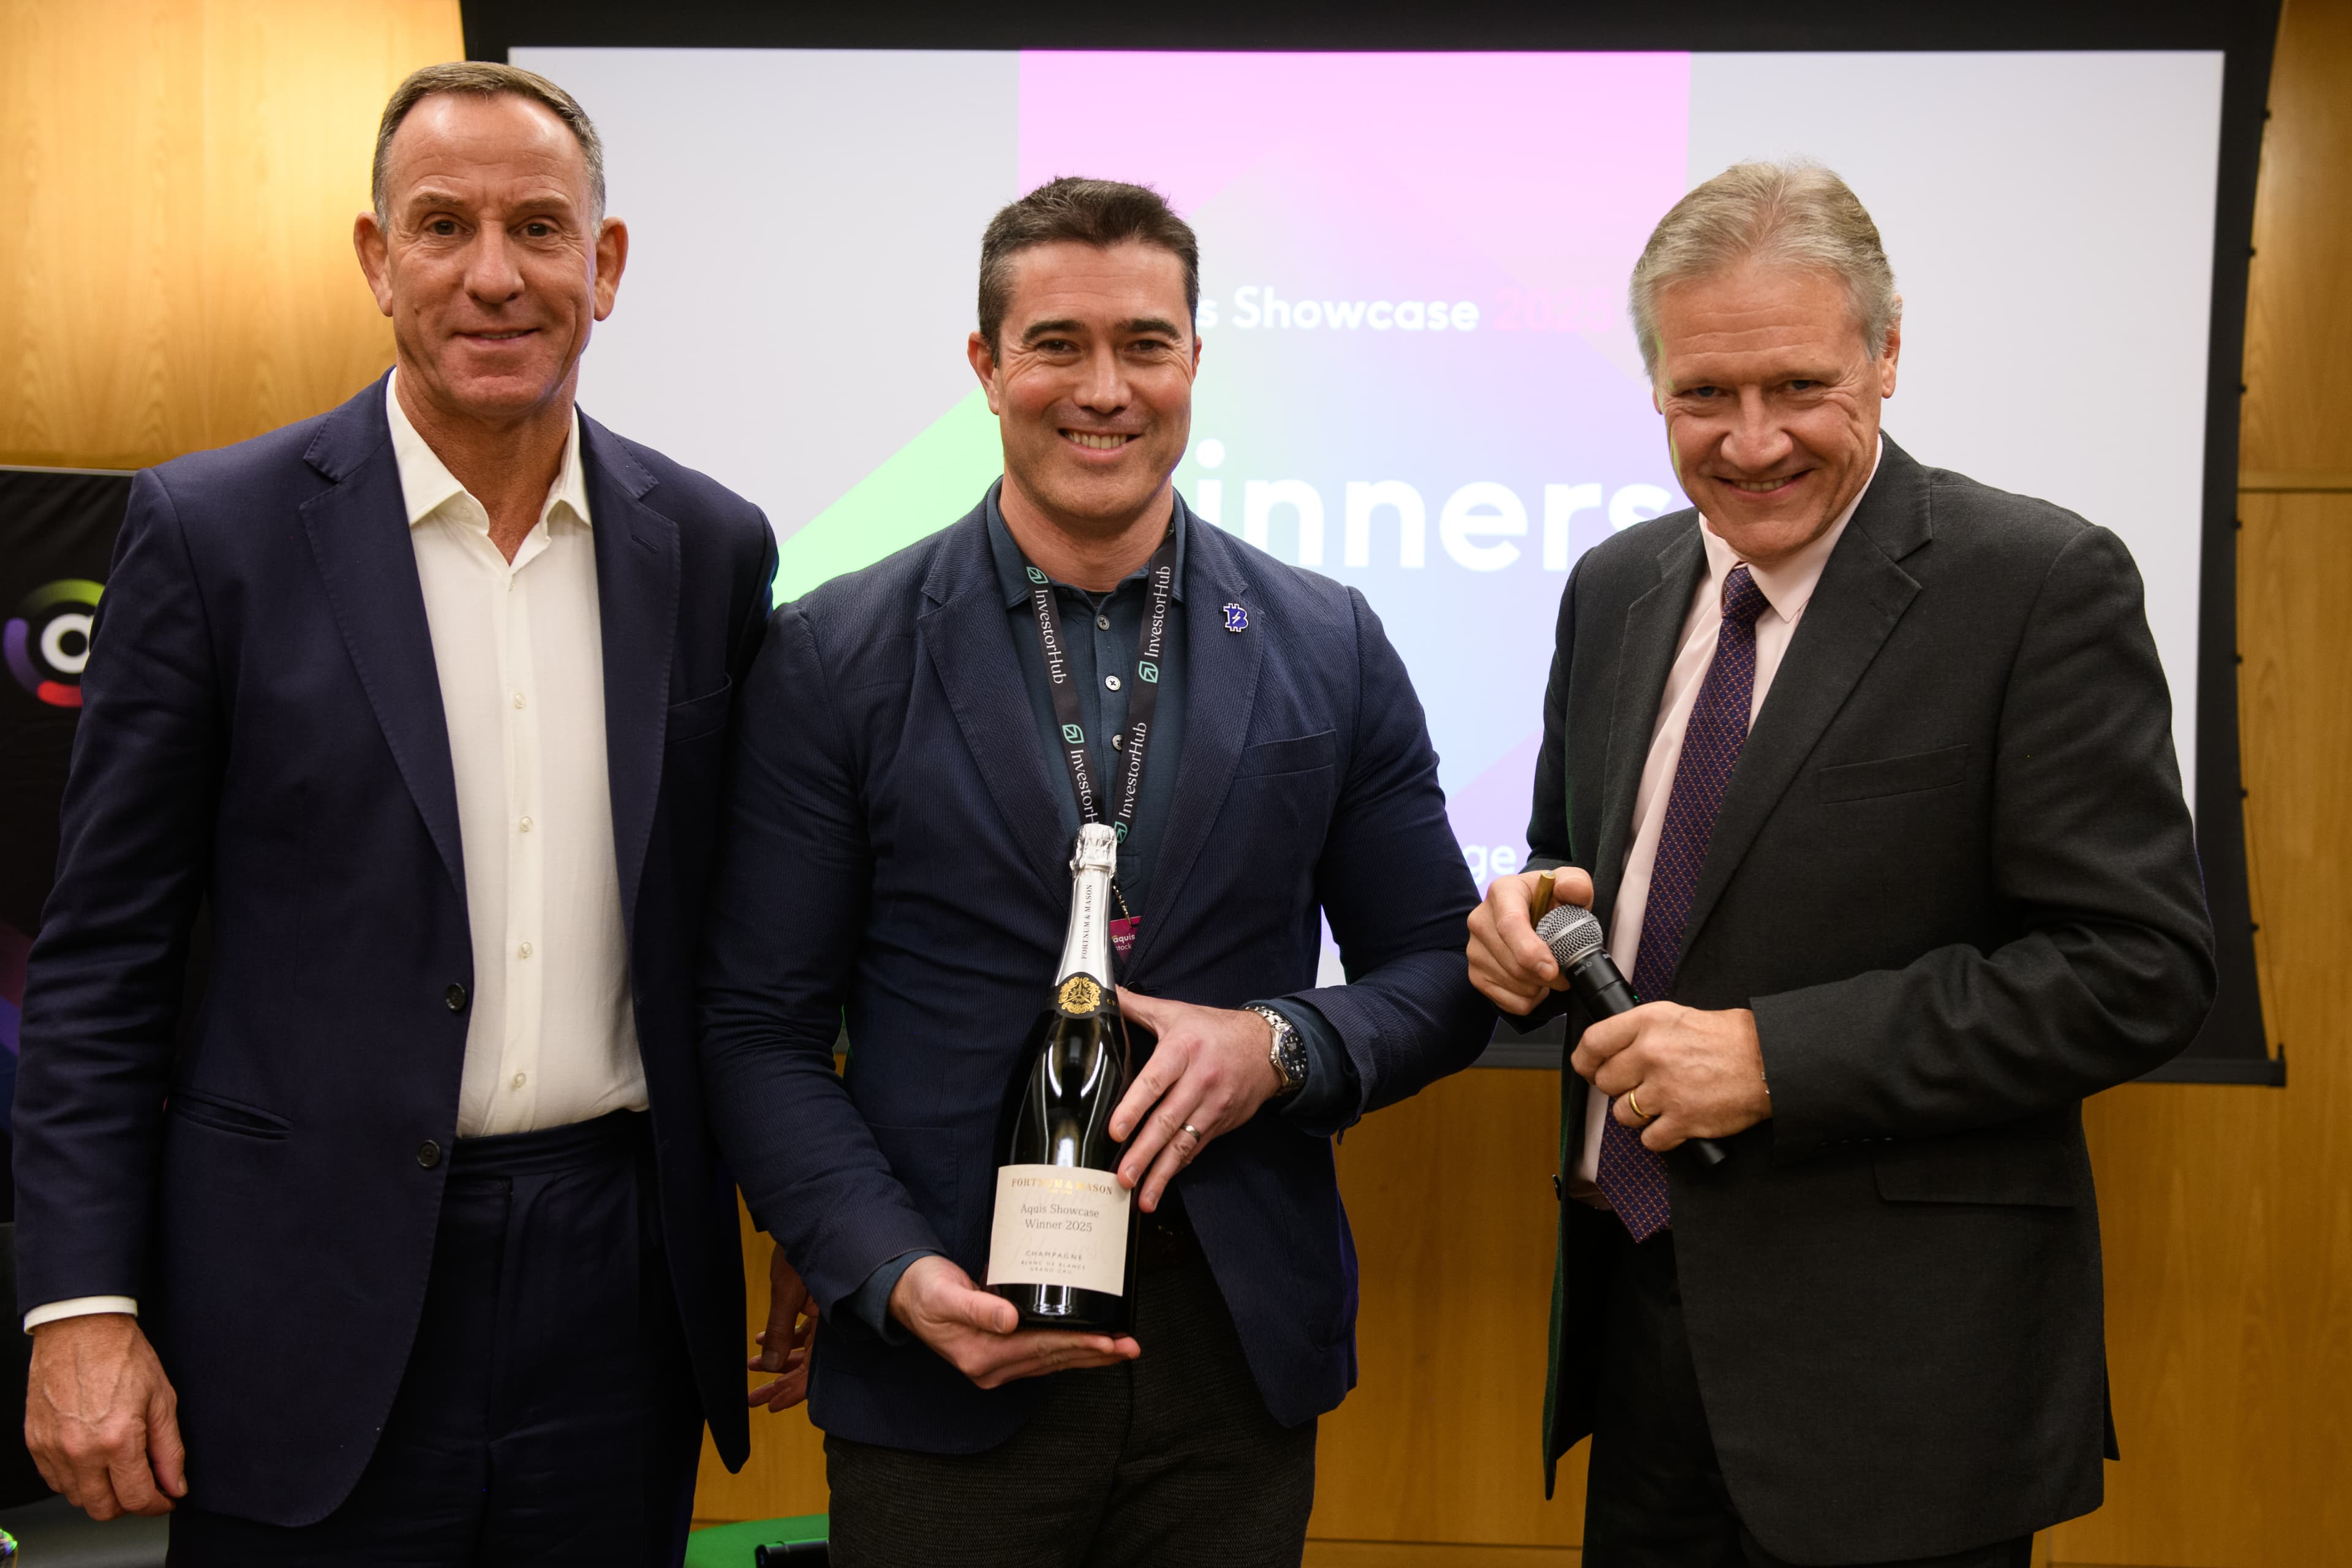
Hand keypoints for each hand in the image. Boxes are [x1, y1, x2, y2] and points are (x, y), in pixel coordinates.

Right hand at [26, 1313, 186, 1519]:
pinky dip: (76, 1480)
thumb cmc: (122, 1356)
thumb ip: (170, 1449)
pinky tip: (94, 1460)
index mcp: (117, 1440)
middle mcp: (80, 1450)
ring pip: (77, 1498)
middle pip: (103, 1509)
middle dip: (129, 1505)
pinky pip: (55, 1480)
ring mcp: (53, 1449)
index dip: (157, 1505)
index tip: (165, 1499)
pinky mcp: (36, 1443)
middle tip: (145, 1487)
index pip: (137, 1498)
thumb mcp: (162, 1400)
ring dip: (101, 1493)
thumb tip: (175, 1484)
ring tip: (119, 1469)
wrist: (81, 1329)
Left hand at [746, 1243, 815, 1412]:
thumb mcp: (786, 1293)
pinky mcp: (819, 1305)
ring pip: (802, 1349)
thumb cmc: (804, 1254)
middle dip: (779, 1383)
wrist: (815, 1220)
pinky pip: (801, 1331)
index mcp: (828, 1327)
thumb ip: (778, 1330)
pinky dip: (782, 1338)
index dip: (792, 1393)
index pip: (813, 1373)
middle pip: (806, 1366)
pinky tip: (759, 1340)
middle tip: (753, 1398)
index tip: (770, 1407)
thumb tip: (768, 1364)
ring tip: (752, 1367)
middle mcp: (831, 1327)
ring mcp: (826, 1317)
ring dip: (777, 1359)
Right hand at [887, 1255, 1138, 1388]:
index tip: (1107, 1341)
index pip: (1040, 1349)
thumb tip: (1008, 1320)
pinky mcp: (1000, 1353)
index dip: (1076, 1344)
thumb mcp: (946, 1295)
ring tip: (1121, 1348)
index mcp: (981, 1356)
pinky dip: (1068, 1350)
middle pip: (1053, 1360)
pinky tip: (1089, 1345)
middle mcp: (992, 1367)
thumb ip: (976, 1308)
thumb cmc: (924, 1290)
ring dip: (1088, 1355)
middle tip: (1130, 1347)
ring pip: (1052, 1361)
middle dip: (1094, 1354)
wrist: (904, 1294)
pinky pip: (1042, 1356)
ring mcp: (996, 1364)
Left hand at [1108, 989, 1284, 1212]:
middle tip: (1122, 1177)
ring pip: (1183, 1143)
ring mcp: (1213, 1106)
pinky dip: (1178, 1167)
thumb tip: (1100, 993)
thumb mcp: (1176, 1012)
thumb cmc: (1214, 1029)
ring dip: (1161, 1172)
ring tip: (1142, 1197)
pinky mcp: (1220, 1123)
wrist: (1267, 1047)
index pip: (1155, 1082)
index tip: (1115, 1131)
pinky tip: (1161, 1184)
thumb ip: (1136, 1007)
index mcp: (1183, 1050)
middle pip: (1168, 1121)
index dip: (1134, 1108)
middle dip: (1144, 1152)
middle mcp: (1199, 1081)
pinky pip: (1196, 1148)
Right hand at [1467, 866, 1594, 1014]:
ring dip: (1540, 986)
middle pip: (1514, 963)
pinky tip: (1534, 981)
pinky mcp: (1476, 974)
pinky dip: (1530, 999)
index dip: (1530, 951)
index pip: (1510, 925)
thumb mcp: (1570, 884)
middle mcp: (1480, 920)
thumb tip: (1570, 892)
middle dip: (1546, 975)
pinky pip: (1509, 1002)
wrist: (1533, 916)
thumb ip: (1577, 884)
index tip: (1551, 970)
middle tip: (1564, 969)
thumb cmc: (1552, 901)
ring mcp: (1475, 950)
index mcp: (1503, 892)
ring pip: (1514, 985)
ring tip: (1546, 969)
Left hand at [1571, 1001, 1772, 1150]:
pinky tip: (1673, 1122)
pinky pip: (1649, 1139)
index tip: (1588, 1068)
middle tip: (1640, 1085)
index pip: (1593, 1043)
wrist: (1768, 1061)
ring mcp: (1665, 1089)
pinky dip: (1659, 1136)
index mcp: (1648, 1023)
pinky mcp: (1681, 1120)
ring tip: (1661, 1103)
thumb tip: (1613, 1050)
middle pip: (1605, 1082)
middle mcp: (1651, 1054)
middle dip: (1619, 1087)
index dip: (1585, 1061)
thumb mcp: (1677, 1016)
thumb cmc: (1729, 1039)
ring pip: (1622, 1113)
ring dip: (1638, 1114)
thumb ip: (1642, 1031)